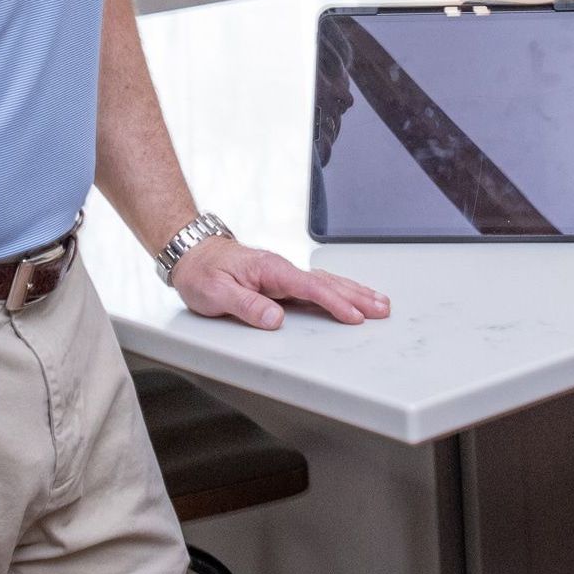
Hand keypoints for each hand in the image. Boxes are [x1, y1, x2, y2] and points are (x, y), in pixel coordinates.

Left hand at [171, 232, 389, 329]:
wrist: (192, 254)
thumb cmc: (202, 272)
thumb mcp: (215, 292)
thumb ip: (246, 305)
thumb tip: (274, 319)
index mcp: (269, 269)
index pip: (309, 288)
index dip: (334, 303)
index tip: (354, 316)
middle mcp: (281, 268)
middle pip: (327, 283)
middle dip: (356, 296)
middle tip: (382, 310)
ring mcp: (283, 274)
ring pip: (326, 282)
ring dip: (354, 292)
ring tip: (379, 303)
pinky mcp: (281, 280)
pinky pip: (317, 285)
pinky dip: (339, 290)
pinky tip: (352, 295)